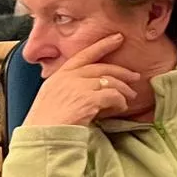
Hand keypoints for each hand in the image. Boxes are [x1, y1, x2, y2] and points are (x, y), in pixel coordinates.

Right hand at [21, 33, 139, 127]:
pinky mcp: (89, 99)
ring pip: (110, 82)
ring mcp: (79, 87)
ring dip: (123, 90)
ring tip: (129, 98)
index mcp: (59, 75)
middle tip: (135, 77)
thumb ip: (69, 86)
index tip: (118, 38)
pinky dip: (120, 102)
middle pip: (102, 68)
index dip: (103, 45)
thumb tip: (91, 85)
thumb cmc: (45, 123)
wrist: (42, 138)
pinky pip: (113, 96)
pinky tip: (121, 107)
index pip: (84, 54)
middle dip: (122, 72)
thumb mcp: (52, 96)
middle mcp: (69, 77)